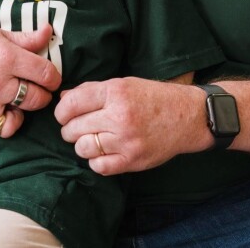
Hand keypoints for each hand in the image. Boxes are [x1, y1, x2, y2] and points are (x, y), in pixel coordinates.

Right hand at [0, 20, 61, 137]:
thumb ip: (25, 38)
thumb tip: (49, 32)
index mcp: (6, 57)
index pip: (46, 74)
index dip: (54, 76)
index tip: (51, 76)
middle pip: (36, 98)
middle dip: (43, 93)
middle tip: (38, 86)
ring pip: (19, 118)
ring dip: (24, 110)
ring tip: (20, 99)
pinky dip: (4, 121)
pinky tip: (3, 107)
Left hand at [55, 78, 205, 174]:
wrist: (187, 116)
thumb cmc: (153, 97)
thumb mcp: (123, 84)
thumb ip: (92, 90)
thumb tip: (64, 98)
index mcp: (115, 92)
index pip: (72, 104)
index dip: (61, 111)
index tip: (63, 114)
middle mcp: (119, 116)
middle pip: (73, 128)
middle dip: (69, 129)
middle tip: (78, 127)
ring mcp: (126, 141)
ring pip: (83, 148)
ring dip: (82, 145)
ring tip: (92, 138)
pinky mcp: (132, 160)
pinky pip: (99, 166)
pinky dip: (96, 160)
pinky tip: (103, 151)